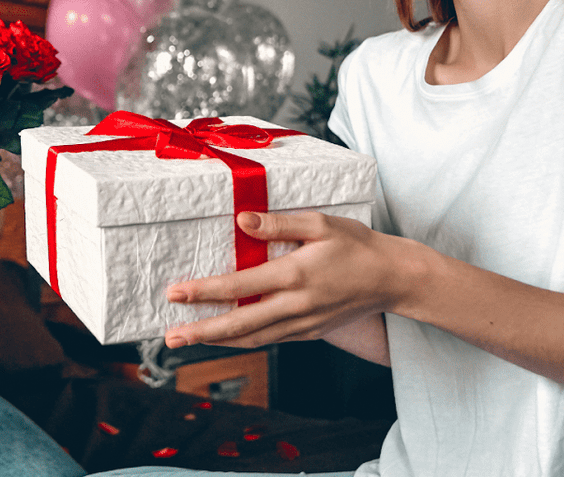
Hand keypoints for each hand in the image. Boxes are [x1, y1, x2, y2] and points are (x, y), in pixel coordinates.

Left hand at [162, 211, 411, 349]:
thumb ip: (279, 224)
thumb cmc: (357, 245)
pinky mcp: (310, 332)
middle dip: (202, 332)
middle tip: (170, 336)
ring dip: (217, 342)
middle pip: (239, 325)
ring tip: (187, 341)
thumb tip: (241, 221)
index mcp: (294, 275)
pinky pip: (270, 340)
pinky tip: (226, 339)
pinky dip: (243, 342)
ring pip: (252, 339)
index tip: (176, 293)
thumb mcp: (320, 224)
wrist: (393, 278)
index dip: (204, 291)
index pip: (239, 286)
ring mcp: (303, 323)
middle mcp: (295, 305)